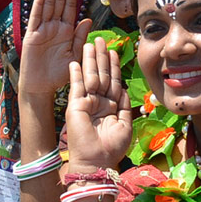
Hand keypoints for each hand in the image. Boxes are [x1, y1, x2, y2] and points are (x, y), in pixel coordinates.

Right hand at [20, 0, 92, 97]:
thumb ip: (79, 37)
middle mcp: (54, 26)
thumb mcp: (75, 55)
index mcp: (66, 30)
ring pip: (48, 5)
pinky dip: (39, 5)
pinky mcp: (32, 35)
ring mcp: (42, 29)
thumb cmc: (60, 73)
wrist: (42, 87)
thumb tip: (87, 19)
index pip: (70, 6)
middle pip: (59, 1)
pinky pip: (36, 17)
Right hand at [65, 37, 132, 171]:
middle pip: (101, 75)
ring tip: (90, 44)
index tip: (114, 51)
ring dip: (89, 60)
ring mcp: (86, 103)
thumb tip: (124, 89)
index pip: (113, 82)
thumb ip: (125, 106)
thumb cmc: (112, 147)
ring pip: (89, 77)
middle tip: (101, 40)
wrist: (97, 161)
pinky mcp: (75, 106)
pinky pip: (76, 87)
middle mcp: (98, 102)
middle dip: (101, 57)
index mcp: (111, 107)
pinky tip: (74, 62)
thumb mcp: (125, 125)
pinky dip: (75, 74)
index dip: (114, 67)